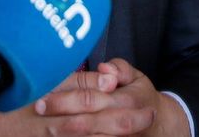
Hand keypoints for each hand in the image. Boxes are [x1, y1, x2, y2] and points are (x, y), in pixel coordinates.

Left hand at [33, 59, 184, 135]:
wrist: (161, 129)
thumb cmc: (141, 98)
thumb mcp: (137, 78)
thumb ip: (121, 69)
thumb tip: (105, 69)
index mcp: (128, 99)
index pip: (91, 98)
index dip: (65, 98)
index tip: (42, 97)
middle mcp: (124, 123)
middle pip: (87, 123)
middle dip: (60, 118)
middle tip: (38, 109)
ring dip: (66, 135)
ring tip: (45, 128)